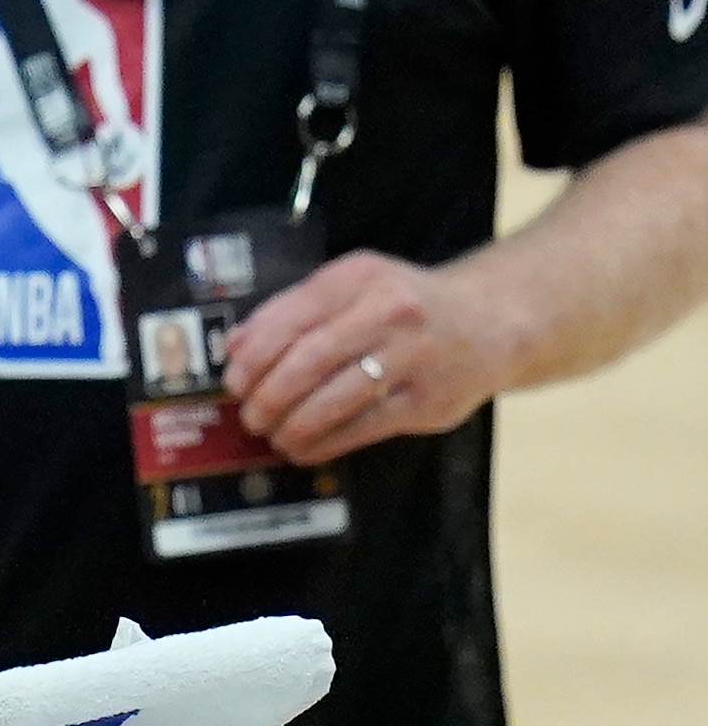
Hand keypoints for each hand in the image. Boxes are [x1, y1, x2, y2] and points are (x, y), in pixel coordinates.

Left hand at [224, 250, 514, 464]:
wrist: (492, 320)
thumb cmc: (406, 305)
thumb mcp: (353, 286)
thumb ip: (293, 310)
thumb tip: (234, 347)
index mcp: (359, 278)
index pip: (290, 319)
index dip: (253, 357)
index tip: (233, 381)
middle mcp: (389, 313)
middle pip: (308, 360)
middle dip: (267, 396)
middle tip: (250, 414)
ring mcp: (414, 357)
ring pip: (334, 398)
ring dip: (292, 425)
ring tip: (273, 434)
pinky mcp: (429, 400)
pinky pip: (364, 427)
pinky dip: (324, 442)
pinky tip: (305, 447)